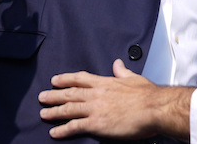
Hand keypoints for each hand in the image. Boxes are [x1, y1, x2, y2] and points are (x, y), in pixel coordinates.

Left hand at [38, 59, 192, 140]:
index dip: (66, 79)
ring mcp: (95, 108)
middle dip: (54, 95)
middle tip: (42, 97)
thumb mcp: (134, 78)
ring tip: (43, 114)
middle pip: (70, 93)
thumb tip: (117, 64)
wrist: (154, 108)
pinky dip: (63, 129)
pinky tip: (55, 132)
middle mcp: (97, 94)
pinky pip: (75, 126)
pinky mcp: (96, 123)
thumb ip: (122, 71)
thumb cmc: (148, 95)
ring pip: (69, 108)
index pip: (80, 78)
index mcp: (105, 82)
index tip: (55, 80)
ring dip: (54, 111)